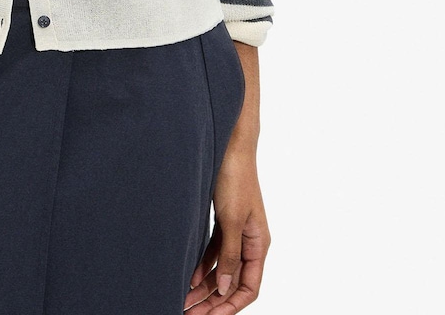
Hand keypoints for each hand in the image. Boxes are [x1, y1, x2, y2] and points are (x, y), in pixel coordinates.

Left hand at [183, 147, 270, 310]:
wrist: (230, 146)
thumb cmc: (235, 178)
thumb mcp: (231, 220)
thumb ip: (230, 255)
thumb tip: (224, 289)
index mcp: (259, 244)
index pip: (249, 288)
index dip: (230, 306)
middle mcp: (250, 242)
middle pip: (234, 282)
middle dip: (214, 301)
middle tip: (190, 313)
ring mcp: (237, 232)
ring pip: (223, 269)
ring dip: (205, 286)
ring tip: (185, 300)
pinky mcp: (225, 222)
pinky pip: (215, 253)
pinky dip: (204, 266)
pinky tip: (190, 278)